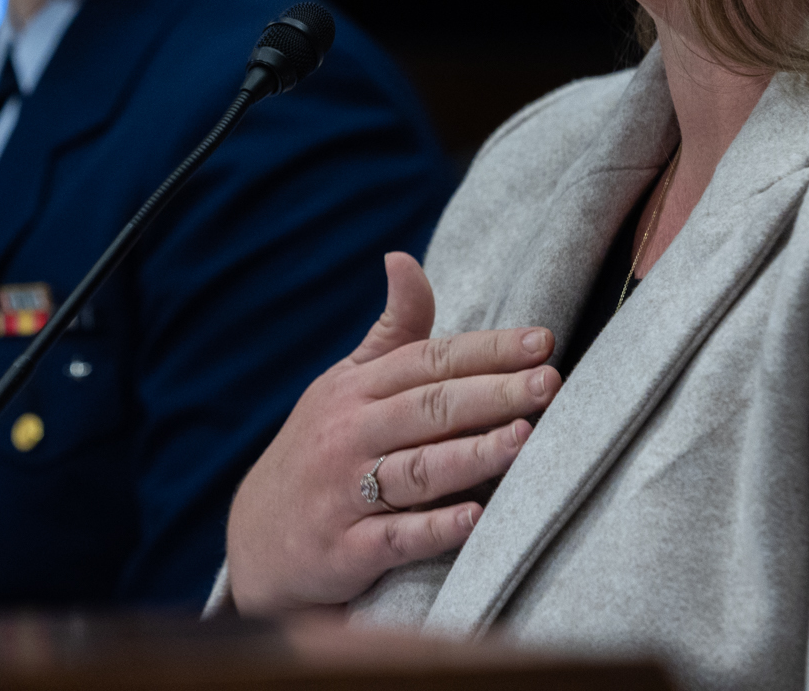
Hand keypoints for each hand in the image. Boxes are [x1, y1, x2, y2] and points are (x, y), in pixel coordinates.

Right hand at [225, 252, 560, 614]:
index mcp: (355, 389)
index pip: (429, 360)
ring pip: (417, 469)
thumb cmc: (320, 448)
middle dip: (492, 394)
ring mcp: (345, 493)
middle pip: (429, 408)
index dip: (487, 349)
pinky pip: (396, 536)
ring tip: (524, 440)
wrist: (259, 537)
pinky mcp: (346, 550)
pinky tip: (476, 519)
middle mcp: (349, 435)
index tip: (542, 341)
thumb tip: (402, 258)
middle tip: (549, 383)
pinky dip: (435, 528)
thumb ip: (391, 332)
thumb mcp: (344, 385)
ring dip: (472, 455)